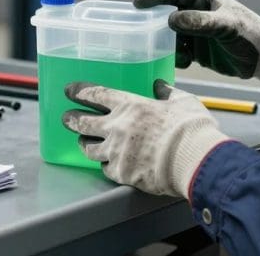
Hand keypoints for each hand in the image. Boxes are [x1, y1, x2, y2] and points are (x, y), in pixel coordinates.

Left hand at [62, 80, 230, 197]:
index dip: (80, 91)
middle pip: (83, 122)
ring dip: (84, 144)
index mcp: (131, 105)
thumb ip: (168, 92)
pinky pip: (105, 169)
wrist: (193, 159)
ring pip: (89, 148)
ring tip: (83, 143)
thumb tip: (160, 86)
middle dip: (71, 119)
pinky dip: (105, 165)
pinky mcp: (121, 173)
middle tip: (66, 118)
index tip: (69, 90)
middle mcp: (117, 127)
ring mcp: (116, 151)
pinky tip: (107, 164)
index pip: (97, 94)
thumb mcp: (183, 101)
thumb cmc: (190, 128)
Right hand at [133, 0, 259, 83]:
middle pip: (167, 15)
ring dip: (165, 44)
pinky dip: (175, 58)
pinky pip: (178, 53)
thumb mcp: (226, 25)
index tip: (138, 3)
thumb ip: (200, 22)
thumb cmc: (249, 34)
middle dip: (155, 23)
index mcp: (204, 0)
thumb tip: (171, 20)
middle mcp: (197, 14)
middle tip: (140, 31)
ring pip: (170, 36)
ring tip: (167, 51)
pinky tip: (181, 62)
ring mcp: (195, 33)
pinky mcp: (197, 52)